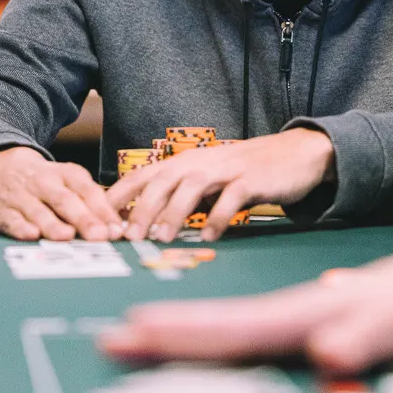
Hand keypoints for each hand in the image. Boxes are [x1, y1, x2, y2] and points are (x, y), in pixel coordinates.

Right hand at [0, 146, 123, 241]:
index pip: (86, 190)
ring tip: (67, 236)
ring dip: (53, 224)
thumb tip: (118, 228)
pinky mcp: (3, 212)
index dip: (102, 210)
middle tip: (99, 236)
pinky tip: (32, 235)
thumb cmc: (45, 182)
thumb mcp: (69, 181)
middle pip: (65, 200)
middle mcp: (43, 183)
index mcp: (65, 174)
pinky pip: (12, 220)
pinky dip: (21, 228)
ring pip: (38, 210)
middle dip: (83, 218)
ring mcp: (21, 196)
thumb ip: (92, 202)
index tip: (116, 229)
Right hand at [99, 254, 392, 371]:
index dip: (182, 333)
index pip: (231, 328)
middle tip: (112, 341)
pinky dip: (210, 338)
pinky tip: (198, 345)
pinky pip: (246, 337)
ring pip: (227, 328)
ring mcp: (291, 318)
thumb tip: (327, 352)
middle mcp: (287, 313)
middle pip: (216, 324)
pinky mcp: (300, 328)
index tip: (133, 332)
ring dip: (181, 332)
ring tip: (138, 337)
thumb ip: (362, 338)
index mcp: (299, 314)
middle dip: (164, 333)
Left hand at [106, 127, 335, 242]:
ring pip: (192, 186)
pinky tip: (209, 237)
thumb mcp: (207, 179)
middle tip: (127, 236)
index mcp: (185, 163)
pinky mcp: (251, 179)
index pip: (143, 175)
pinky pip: (231, 197)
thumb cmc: (243, 171)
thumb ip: (180, 196)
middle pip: (162, 181)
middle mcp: (200, 162)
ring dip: (174, 212)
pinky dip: (218, 217)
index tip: (99, 220)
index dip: (120, 195)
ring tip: (162, 238)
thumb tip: (144, 222)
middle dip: (142, 208)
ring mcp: (226, 169)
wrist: (292, 154)